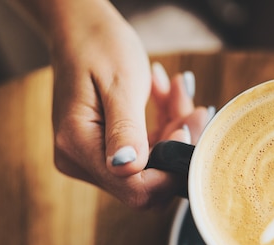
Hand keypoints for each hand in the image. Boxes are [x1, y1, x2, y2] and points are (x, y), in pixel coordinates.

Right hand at [49, 4, 208, 207]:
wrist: (80, 27)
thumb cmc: (98, 45)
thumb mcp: (120, 83)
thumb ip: (126, 130)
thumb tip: (129, 170)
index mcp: (78, 147)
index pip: (135, 188)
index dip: (169, 168)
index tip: (186, 132)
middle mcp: (81, 160)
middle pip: (148, 180)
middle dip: (178, 147)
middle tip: (195, 110)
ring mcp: (95, 157)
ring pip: (154, 164)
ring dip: (175, 129)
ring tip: (179, 91)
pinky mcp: (109, 149)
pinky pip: (149, 150)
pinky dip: (165, 125)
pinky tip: (168, 95)